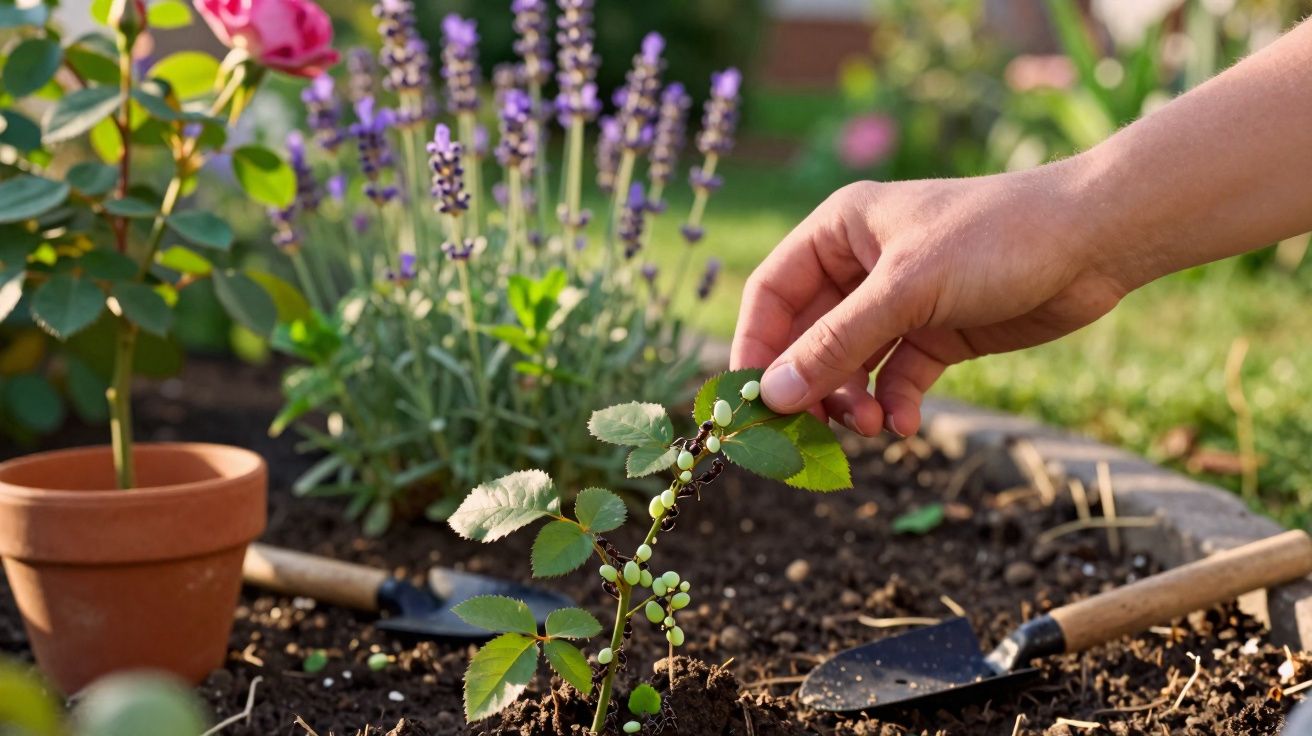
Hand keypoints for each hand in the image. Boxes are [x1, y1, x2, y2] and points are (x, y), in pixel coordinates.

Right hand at [730, 162, 1128, 436]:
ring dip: (852, 402)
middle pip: (807, 337)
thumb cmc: (997, 238)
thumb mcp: (907, 291)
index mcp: (840, 231)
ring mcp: (899, 302)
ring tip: (870, 430)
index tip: (751, 402)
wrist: (1096, 241)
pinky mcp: (936, 333)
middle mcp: (862, 265)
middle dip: (810, 386)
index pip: (772, 294)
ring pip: (850, 365)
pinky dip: (894, 403)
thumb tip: (773, 395)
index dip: (756, 347)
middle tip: (809, 434)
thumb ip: (837, 344)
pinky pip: (895, 377)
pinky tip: (905, 423)